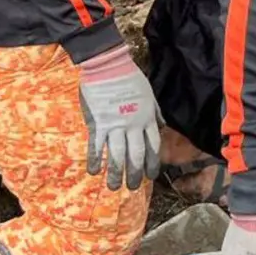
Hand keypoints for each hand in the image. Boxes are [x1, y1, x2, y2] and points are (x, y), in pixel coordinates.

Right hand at [78, 45, 161, 190]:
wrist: (109, 66)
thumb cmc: (130, 78)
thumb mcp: (150, 95)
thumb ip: (155, 112)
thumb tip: (160, 125)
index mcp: (148, 119)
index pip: (153, 147)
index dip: (152, 163)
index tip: (150, 176)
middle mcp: (134, 126)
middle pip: (137, 156)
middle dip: (135, 174)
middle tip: (133, 187)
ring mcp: (116, 126)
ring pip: (118, 156)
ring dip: (116, 174)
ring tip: (114, 187)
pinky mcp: (98, 123)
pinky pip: (97, 147)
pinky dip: (96, 161)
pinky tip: (94, 172)